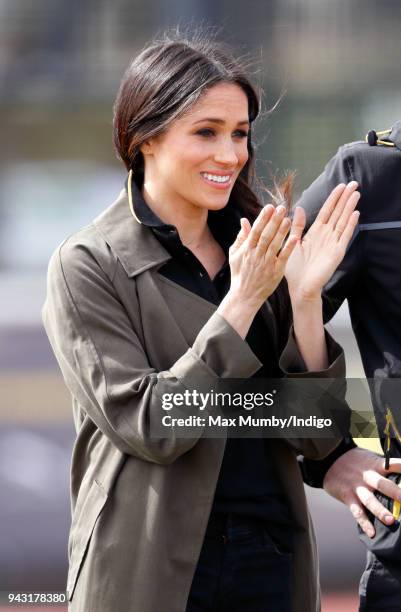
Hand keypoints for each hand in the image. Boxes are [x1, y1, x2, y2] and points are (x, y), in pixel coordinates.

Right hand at [228, 204, 297, 309]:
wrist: (245, 296)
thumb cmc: (240, 274)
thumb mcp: (235, 255)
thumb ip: (241, 237)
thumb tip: (244, 220)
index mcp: (246, 250)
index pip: (255, 230)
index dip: (262, 218)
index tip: (269, 207)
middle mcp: (256, 255)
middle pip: (266, 235)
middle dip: (273, 220)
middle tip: (281, 208)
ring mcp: (267, 264)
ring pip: (275, 244)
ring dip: (282, 231)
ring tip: (288, 218)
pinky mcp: (276, 272)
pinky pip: (283, 258)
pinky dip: (288, 247)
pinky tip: (295, 237)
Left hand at [285, 182, 359, 301]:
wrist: (300, 287)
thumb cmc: (294, 269)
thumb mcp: (292, 243)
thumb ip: (296, 226)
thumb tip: (297, 207)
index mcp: (315, 232)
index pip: (326, 211)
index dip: (333, 199)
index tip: (340, 186)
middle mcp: (326, 236)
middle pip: (337, 213)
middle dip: (344, 198)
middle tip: (353, 183)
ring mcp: (333, 243)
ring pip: (342, 221)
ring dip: (349, 207)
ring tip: (356, 193)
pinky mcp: (337, 252)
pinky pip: (344, 236)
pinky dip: (350, 225)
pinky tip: (355, 213)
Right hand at [323, 447, 400, 536]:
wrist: (328, 458)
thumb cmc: (354, 460)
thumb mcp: (369, 457)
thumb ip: (384, 466)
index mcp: (375, 464)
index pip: (393, 465)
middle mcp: (367, 476)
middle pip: (382, 484)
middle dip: (396, 493)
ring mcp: (357, 487)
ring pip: (370, 500)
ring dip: (380, 511)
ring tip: (391, 521)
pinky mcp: (348, 497)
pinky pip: (356, 511)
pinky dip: (364, 523)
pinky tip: (372, 533)